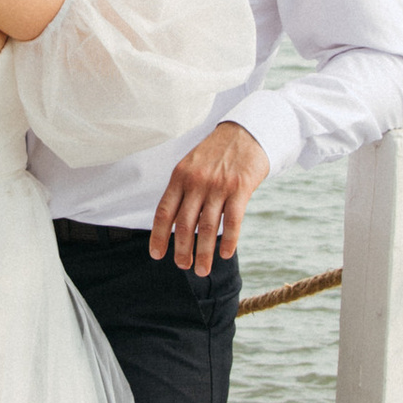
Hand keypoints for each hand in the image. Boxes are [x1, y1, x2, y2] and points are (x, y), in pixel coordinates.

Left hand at [149, 120, 268, 275]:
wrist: (246, 132)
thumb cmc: (216, 153)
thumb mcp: (191, 164)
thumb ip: (182, 189)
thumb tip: (173, 224)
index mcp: (180, 176)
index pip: (163, 211)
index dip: (158, 236)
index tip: (157, 255)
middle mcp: (196, 182)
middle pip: (184, 224)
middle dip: (182, 250)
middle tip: (182, 266)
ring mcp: (218, 186)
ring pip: (207, 227)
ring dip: (204, 253)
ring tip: (202, 270)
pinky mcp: (240, 188)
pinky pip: (232, 221)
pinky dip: (228, 241)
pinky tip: (224, 255)